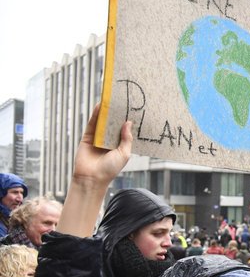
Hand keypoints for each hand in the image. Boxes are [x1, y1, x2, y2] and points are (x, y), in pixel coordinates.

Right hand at [58, 104, 132, 236]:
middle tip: (124, 100)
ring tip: (112, 99)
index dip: (128, 120)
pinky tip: (100, 105)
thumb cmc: (110, 169)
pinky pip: (92, 124)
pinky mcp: (88, 137)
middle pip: (114, 124)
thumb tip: (129, 122)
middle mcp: (110, 140)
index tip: (134, 109)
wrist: (91, 177)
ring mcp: (98, 138)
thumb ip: (127, 138)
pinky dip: (95, 114)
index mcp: (120, 145)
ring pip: (103, 122)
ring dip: (107, 111)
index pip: (125, 130)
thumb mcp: (124, 153)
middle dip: (118, 113)